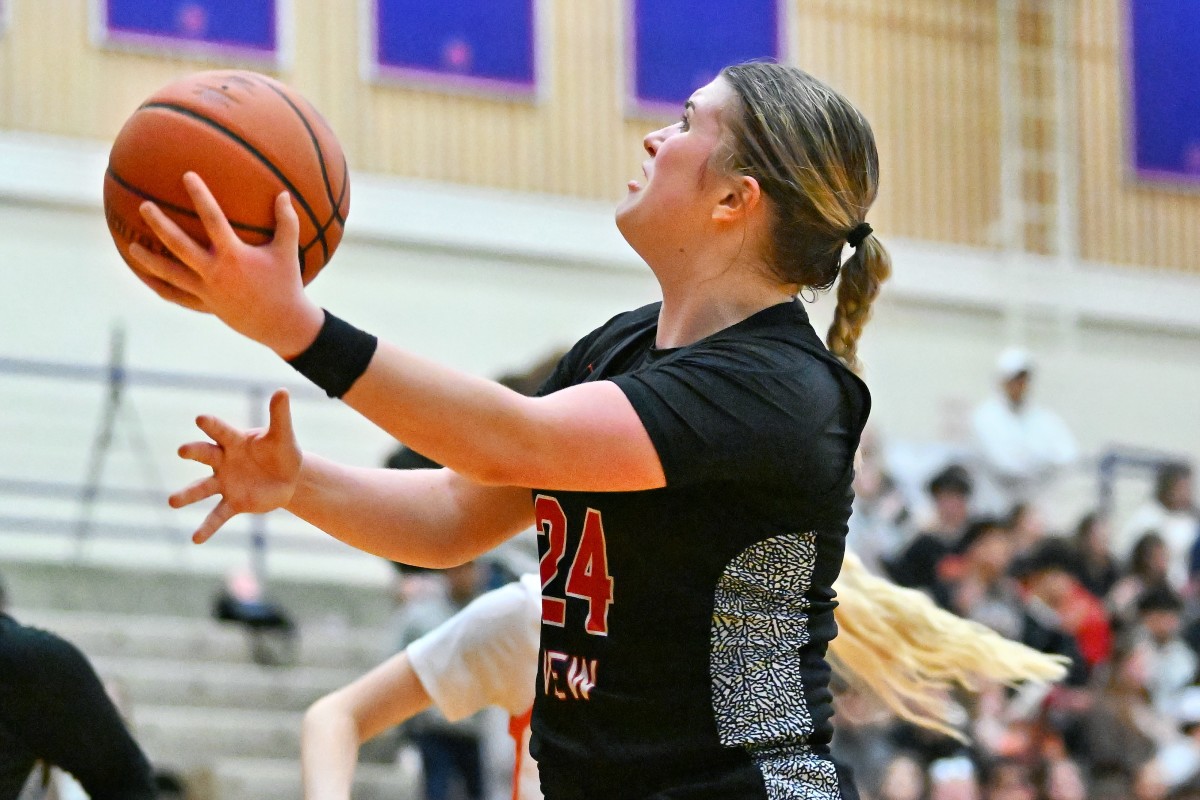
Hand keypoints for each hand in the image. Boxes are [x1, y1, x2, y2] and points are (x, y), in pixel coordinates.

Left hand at [127, 172, 323, 357]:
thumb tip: (284, 194)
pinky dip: (160, 287)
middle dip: (160, 225)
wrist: (281, 324)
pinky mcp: (205, 304)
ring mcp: (207, 290)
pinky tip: (146, 278)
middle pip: (179, 245)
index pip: (213, 219)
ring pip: (171, 273)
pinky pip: (177, 296)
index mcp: (234, 256)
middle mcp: (215, 272)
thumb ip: (287, 222)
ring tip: (131, 247)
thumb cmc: (286, 284)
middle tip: (144, 206)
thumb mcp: (288, 252)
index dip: (201, 196)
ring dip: (149, 260)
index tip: (187, 176)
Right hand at [170, 390, 301, 542]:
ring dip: (188, 495)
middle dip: (194, 452)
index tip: (201, 418)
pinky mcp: (233, 502)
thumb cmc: (281, 452)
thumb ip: (280, 416)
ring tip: (172, 501)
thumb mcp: (283, 435)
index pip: (222, 431)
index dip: (212, 425)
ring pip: (202, 488)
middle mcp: (224, 461)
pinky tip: (196, 539)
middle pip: (205, 455)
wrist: (288, 478)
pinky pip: (217, 515)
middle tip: (183, 450)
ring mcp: (225, 483)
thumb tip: (282, 390)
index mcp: (235, 441)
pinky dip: (207, 527)